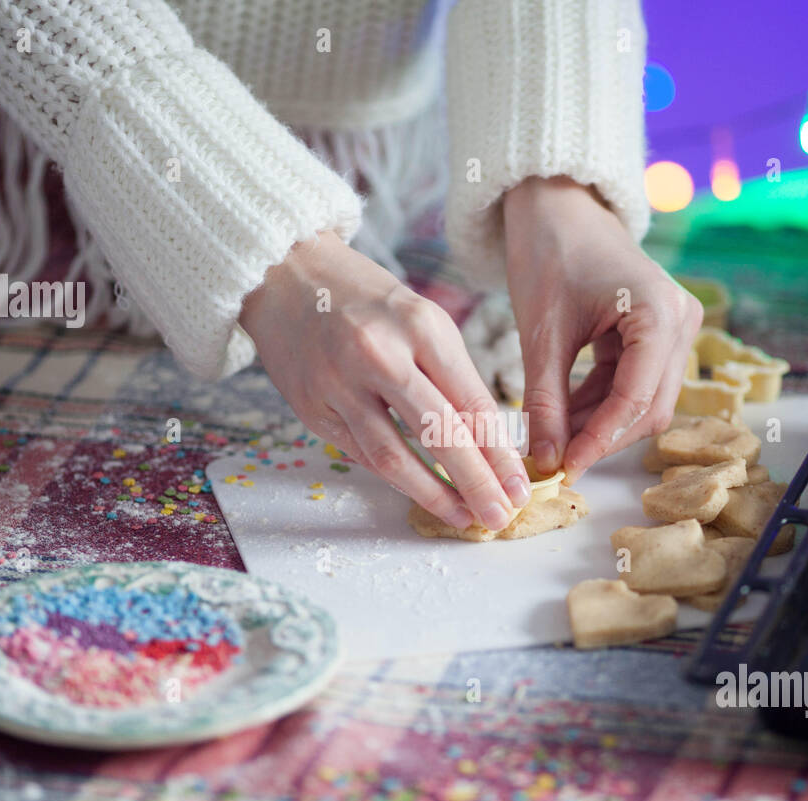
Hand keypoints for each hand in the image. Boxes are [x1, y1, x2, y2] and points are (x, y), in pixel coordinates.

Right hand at [240, 232, 529, 530]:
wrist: (287, 275)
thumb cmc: (369, 300)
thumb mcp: (422, 319)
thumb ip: (453, 377)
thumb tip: (489, 446)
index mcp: (421, 326)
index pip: (472, 403)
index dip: (500, 453)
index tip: (520, 487)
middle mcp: (379, 354)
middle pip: (438, 434)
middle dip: (476, 482)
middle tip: (501, 517)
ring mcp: (340, 385)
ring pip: (394, 456)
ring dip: (434, 495)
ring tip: (465, 517)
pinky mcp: (312, 409)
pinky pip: (362, 454)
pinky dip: (396, 479)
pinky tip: (423, 494)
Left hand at [503, 176, 701, 482]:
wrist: (558, 207)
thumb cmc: (548, 254)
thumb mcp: (541, 334)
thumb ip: (544, 400)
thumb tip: (544, 461)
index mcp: (658, 312)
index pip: (635, 399)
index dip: (599, 441)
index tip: (564, 469)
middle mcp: (680, 320)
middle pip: (648, 407)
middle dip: (600, 437)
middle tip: (553, 460)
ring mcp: (674, 327)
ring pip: (642, 401)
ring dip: (597, 423)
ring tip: (550, 436)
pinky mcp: (658, 333)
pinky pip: (633, 384)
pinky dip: (599, 403)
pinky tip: (563, 414)